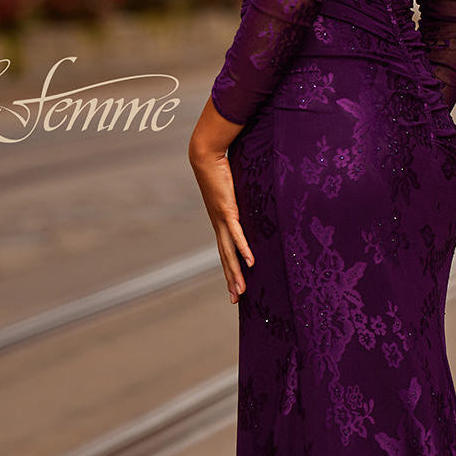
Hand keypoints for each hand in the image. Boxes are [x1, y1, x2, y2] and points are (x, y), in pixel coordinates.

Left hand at [188, 100, 254, 304]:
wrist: (205, 156)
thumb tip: (247, 195)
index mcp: (220, 221)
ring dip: (235, 272)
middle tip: (236, 299)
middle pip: (225, 257)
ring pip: (229, 252)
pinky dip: (243, 249)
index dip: (229, 269)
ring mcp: (222, 220)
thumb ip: (240, 194)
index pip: (225, 250)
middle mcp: (219, 224)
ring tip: (241, 291)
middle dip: (231, 279)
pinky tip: (250, 263)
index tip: (234, 286)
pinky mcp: (227, 211)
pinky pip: (238, 234)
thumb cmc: (219, 168)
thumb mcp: (232, 187)